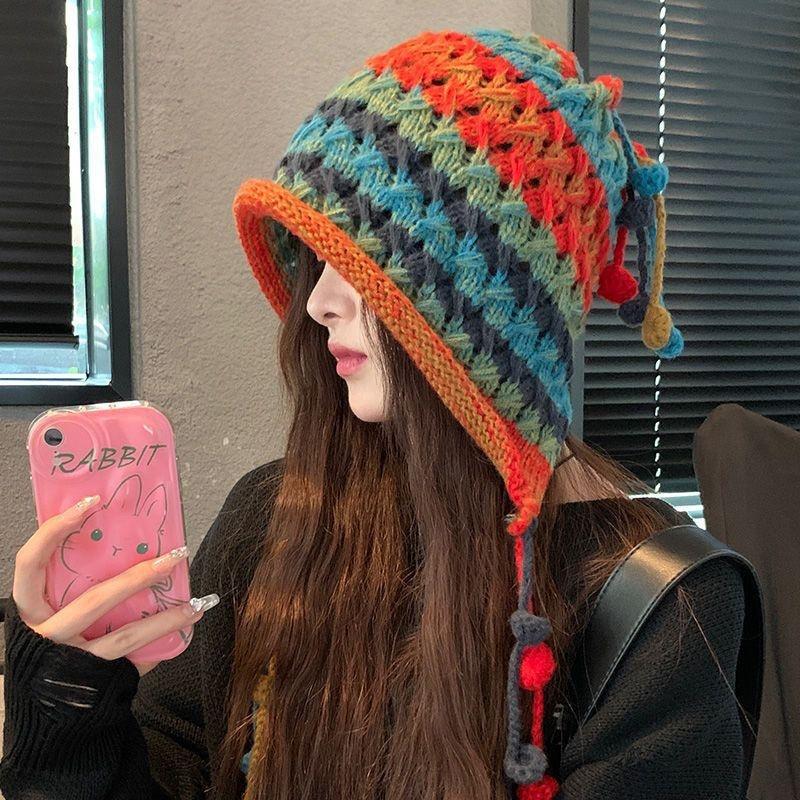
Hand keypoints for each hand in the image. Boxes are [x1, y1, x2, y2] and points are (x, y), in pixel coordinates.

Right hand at [12, 493, 216, 676]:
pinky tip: (184, 629)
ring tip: (195, 603)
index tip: (89, 503)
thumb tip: (111, 535)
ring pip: (124, 635)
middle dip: (139, 577)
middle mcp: (44, 634)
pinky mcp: (93, 681)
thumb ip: (69, 582)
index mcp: (30, 608)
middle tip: (174, 556)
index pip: (29, 563)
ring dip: (166, 617)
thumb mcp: (49, 611)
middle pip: (94, 600)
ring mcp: (69, 661)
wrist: (43, 711)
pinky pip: (134, 660)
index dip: (53, 531)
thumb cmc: (50, 648)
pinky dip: (162, 644)